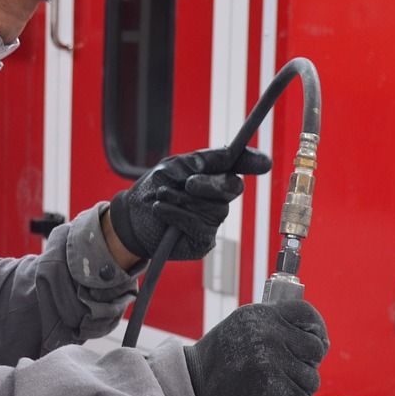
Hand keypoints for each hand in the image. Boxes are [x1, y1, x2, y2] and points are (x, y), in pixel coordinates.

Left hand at [108, 148, 271, 260]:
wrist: (131, 218)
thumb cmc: (153, 190)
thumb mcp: (173, 166)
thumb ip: (201, 161)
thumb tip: (229, 155)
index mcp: (213, 174)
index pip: (240, 165)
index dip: (253, 162)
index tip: (262, 163)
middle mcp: (217, 197)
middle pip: (233, 188)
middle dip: (211, 184)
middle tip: (189, 183)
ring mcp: (213, 220)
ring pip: (216, 209)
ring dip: (185, 201)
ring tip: (163, 196)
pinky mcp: (204, 240)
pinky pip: (200, 226)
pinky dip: (178, 215)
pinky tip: (162, 210)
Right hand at [183, 300, 328, 395]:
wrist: (191, 395)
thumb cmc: (215, 365)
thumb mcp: (240, 328)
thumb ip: (273, 326)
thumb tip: (318, 338)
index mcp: (260, 316)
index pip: (306, 313)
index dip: (317, 328)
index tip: (317, 340)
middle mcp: (268, 337)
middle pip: (315, 349)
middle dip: (305, 364)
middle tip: (282, 372)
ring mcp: (273, 366)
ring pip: (311, 379)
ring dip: (297, 388)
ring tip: (270, 390)